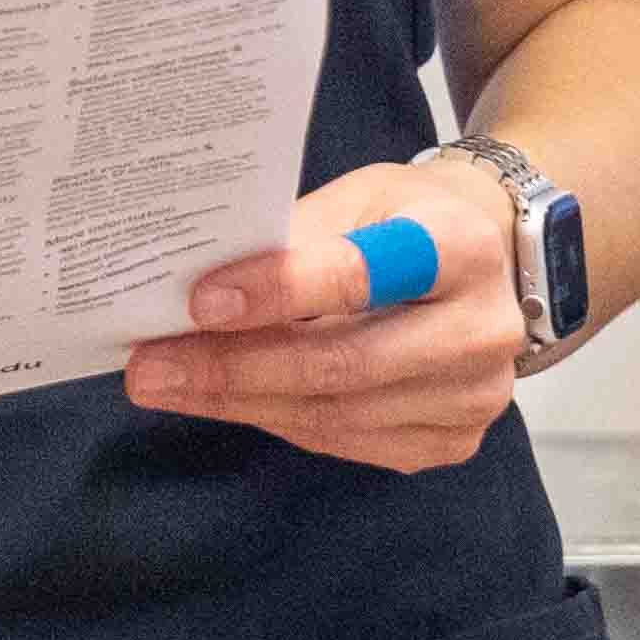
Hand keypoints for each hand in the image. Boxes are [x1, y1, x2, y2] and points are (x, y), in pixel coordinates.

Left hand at [123, 154, 526, 473]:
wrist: (488, 265)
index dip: (277, 291)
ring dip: (239, 402)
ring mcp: (473, 395)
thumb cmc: (408, 221)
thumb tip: (190, 287)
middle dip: (233, 368)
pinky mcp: (453, 439)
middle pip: (343, 363)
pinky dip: (277, 419)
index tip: (199, 302)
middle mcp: (482, 328)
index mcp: (461, 246)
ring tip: (167, 383)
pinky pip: (345, 441)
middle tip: (151, 366)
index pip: (361, 274)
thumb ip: (290, 239)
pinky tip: (227, 400)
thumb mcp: (359, 198)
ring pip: (335, 414)